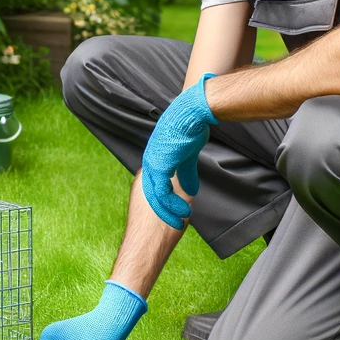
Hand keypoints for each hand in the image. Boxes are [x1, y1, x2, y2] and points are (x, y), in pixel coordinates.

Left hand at [141, 73, 218, 229]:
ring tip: (181, 222)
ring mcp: (152, 164)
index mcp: (154, 161)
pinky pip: (163, 191)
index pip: (154, 188)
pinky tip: (184, 212)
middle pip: (152, 195)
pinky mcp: (159, 165)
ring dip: (168, 212)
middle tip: (174, 226)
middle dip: (162, 213)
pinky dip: (172, 205)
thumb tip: (191, 190)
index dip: (163, 204)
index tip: (173, 216)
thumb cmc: (188, 131)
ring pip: (155, 196)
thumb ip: (186, 175)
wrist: (190, 113)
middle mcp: (149, 163)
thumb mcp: (187, 158)